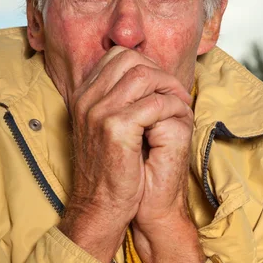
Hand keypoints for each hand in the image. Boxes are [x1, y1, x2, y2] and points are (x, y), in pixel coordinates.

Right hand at [59, 46, 191, 262]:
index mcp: (82, 96)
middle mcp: (86, 99)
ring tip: (180, 105)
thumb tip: (143, 78)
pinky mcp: (115, 128)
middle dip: (160, 72)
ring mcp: (98, 112)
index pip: (116, 56)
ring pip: (144, 75)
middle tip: (176, 93)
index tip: (162, 85)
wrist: (100, 207)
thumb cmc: (109, 171)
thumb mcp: (104, 129)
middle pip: (130, 58)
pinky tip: (178, 119)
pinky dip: (172, 108)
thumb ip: (115, 101)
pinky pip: (155, 103)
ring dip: (169, 87)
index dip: (146, 64)